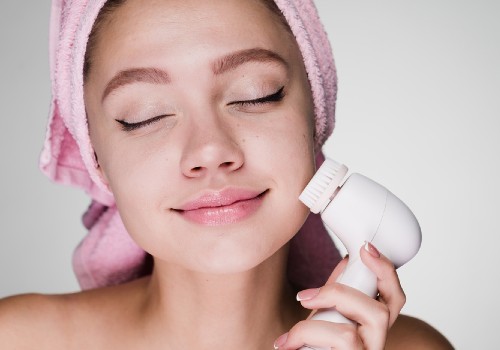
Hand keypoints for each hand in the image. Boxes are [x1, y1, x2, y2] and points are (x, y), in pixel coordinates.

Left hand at [274, 242, 405, 349]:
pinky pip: (334, 347)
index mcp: (373, 325)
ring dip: (311, 328)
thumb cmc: (318, 343)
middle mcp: (376, 344)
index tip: (366, 247)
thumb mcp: (328, 313)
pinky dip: (304, 338)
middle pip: (379, 314)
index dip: (386, 271)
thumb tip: (349, 258)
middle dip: (338, 296)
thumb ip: (340, 291)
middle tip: (302, 297)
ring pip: (348, 336)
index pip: (394, 298)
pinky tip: (285, 344)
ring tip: (289, 335)